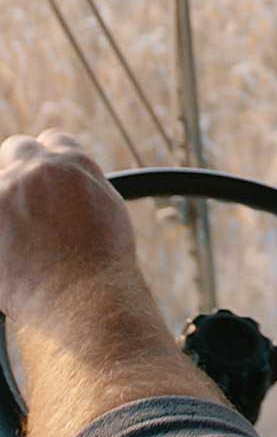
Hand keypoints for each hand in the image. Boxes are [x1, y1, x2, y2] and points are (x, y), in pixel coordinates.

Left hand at [0, 129, 138, 327]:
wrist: (83, 295)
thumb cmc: (100, 262)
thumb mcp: (106, 206)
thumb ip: (82, 183)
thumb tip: (68, 183)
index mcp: (73, 161)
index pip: (52, 140)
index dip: (47, 162)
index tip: (42, 183)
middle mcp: (38, 167)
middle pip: (16, 149)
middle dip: (17, 171)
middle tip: (19, 204)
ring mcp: (5, 190)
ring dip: (4, 201)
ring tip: (15, 235)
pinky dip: (0, 228)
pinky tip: (8, 250)